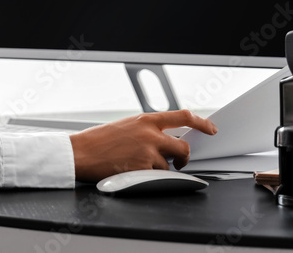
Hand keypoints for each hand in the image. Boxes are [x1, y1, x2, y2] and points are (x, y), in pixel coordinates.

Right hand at [68, 109, 217, 182]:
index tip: (211, 128)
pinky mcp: (143, 169)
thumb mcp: (126, 125)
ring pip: (170, 165)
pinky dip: (150, 177)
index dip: (202, 122)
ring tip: (142, 166)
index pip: (183, 116)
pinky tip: (135, 172)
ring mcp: (148, 152)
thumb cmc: (99, 140)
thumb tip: (164, 139)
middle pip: (184, 146)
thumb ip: (146, 129)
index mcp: (146, 119)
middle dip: (184, 157)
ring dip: (161, 169)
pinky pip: (158, 176)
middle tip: (180, 162)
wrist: (81, 152)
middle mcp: (150, 134)